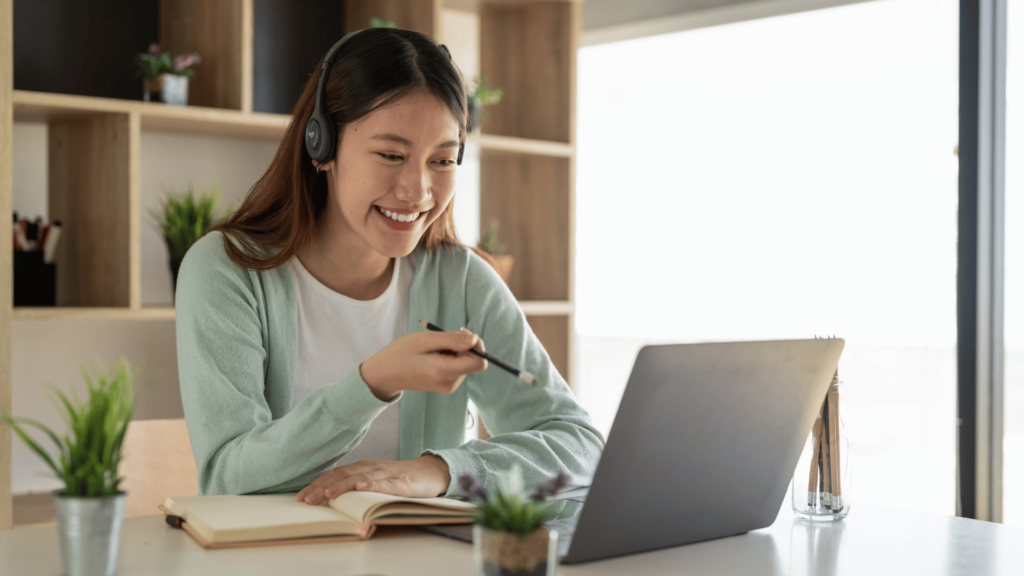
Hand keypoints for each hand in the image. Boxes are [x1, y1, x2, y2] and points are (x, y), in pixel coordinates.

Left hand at [296, 455, 451, 504]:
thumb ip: (358, 484)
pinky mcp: (401, 482)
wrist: (431, 472)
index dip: (317, 484)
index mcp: (363, 467)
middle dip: (322, 487)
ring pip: (359, 477)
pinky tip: (360, 487)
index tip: (301, 496)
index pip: (335, 474)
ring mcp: (386, 474)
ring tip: (326, 495)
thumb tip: (333, 497)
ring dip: (340, 486)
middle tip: (305, 500)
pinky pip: (384, 483)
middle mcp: (371, 468)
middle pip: (342, 475)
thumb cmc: (402, 478)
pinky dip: (370, 484)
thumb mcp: (376, 480)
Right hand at [361, 328, 486, 400]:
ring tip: (432, 349)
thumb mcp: (425, 340)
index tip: (462, 334)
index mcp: (444, 372)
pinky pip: (459, 366)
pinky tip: (433, 356)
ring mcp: (449, 386)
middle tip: (440, 339)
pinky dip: (450, 357)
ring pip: (466, 362)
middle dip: (462, 346)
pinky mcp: (447, 385)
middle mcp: (450, 383)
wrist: (385, 374)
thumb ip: (452, 340)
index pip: (479, 362)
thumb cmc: (401, 353)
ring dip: (455, 351)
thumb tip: (475, 339)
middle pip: (473, 361)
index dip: (477, 345)